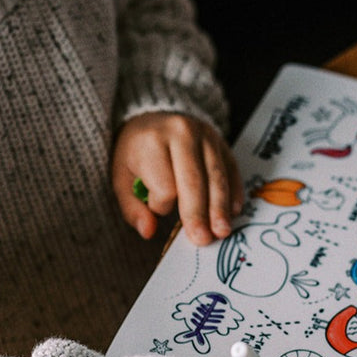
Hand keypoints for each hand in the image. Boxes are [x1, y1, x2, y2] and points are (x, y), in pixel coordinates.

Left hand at [112, 112, 242, 245]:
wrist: (154, 118)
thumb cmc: (137, 153)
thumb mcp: (122, 178)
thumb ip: (132, 208)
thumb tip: (148, 231)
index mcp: (152, 141)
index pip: (164, 185)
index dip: (161, 205)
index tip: (157, 205)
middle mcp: (182, 133)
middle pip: (194, 182)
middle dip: (199, 214)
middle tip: (203, 239)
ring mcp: (206, 135)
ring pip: (216, 177)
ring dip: (220, 207)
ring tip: (222, 230)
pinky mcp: (222, 142)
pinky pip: (231, 169)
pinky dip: (233, 191)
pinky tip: (233, 211)